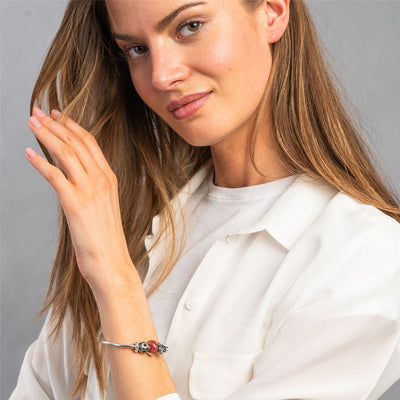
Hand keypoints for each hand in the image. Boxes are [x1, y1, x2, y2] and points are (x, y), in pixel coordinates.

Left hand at [26, 107, 134, 292]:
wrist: (111, 261)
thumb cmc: (106, 237)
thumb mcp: (104, 205)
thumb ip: (93, 187)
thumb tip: (75, 178)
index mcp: (109, 178)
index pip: (90, 143)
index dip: (72, 126)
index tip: (58, 115)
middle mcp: (101, 179)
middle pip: (76, 142)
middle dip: (55, 124)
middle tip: (37, 112)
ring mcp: (89, 190)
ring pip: (65, 153)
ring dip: (46, 135)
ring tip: (31, 123)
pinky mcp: (75, 202)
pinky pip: (54, 175)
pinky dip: (39, 162)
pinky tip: (28, 153)